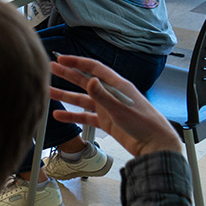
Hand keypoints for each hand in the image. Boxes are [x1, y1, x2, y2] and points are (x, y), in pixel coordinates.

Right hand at [50, 55, 181, 157]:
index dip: (78, 62)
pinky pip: (85, 117)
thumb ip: (103, 95)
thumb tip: (90, 80)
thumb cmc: (145, 125)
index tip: (62, 59)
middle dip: (67, 74)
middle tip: (51, 68)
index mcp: (118, 86)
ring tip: (49, 91)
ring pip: (82, 99)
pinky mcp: (106, 122)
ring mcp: (108, 108)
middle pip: (85, 81)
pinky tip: (60, 115)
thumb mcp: (121, 109)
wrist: (155, 146)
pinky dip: (72, 116)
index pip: (94, 68)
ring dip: (66, 95)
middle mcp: (111, 95)